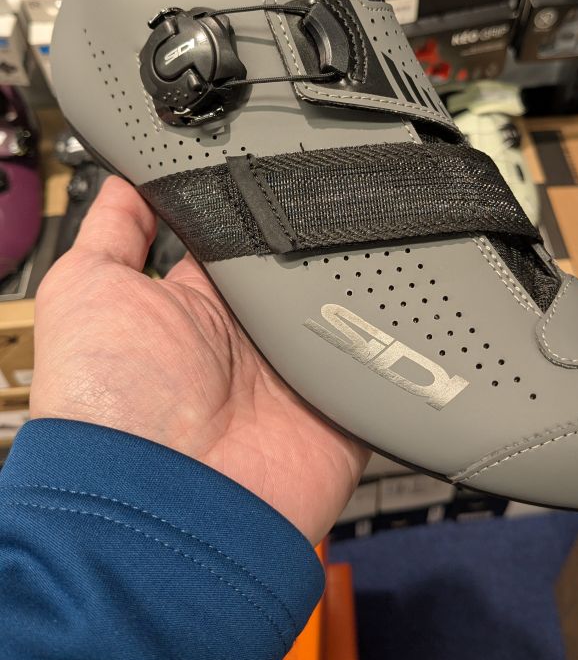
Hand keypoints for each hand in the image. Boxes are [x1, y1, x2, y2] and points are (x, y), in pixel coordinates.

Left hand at [31, 177, 367, 543]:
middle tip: (337, 185)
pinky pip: (382, 358)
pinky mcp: (341, 401)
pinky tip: (409, 289)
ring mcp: (298, 367)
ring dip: (356, 274)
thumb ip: (113, 228)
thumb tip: (126, 175)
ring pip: (344, 300)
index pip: (239, 236)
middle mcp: (251, 334)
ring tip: (379, 227)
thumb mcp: (87, 288)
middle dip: (316, 230)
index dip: (256, 201)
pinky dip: (396, 334)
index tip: (278, 156)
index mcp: (198, 303)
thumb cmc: (111, 402)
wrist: (164, 503)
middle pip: (298, 263)